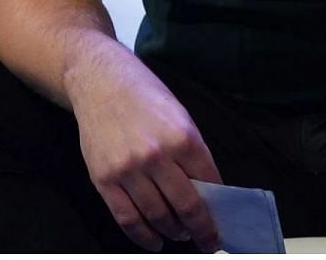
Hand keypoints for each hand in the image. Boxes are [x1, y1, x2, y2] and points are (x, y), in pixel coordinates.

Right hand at [66, 49, 222, 251]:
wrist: (102, 83)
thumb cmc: (147, 98)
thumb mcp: (181, 118)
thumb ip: (193, 153)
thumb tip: (208, 191)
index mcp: (184, 138)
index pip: (209, 183)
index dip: (218, 208)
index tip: (223, 223)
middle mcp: (157, 156)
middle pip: (186, 205)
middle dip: (201, 229)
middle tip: (208, 241)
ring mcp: (128, 170)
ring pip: (156, 215)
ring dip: (173, 232)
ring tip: (182, 237)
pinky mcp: (103, 179)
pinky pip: (125, 217)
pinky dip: (142, 236)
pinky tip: (154, 243)